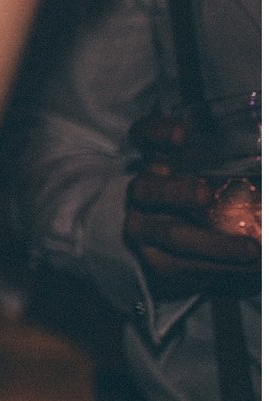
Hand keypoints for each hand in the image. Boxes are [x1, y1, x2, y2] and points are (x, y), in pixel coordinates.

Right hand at [123, 113, 260, 292]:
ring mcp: (145, 228)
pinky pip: (187, 267)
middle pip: (147, 189)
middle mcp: (144, 192)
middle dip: (176, 192)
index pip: (143, 138)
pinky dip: (225, 267)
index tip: (181, 134)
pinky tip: (254, 265)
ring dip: (214, 243)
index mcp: (158, 160)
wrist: (187, 243)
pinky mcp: (158, 261)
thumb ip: (231, 161)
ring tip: (253, 249)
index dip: (156, 134)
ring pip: (171, 235)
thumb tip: (265, 138)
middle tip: (205, 194)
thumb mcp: (213, 171)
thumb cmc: (209, 196)